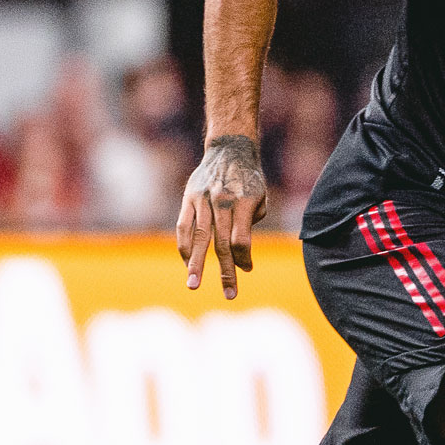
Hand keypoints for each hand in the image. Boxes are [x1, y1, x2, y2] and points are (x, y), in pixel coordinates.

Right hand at [175, 134, 267, 299]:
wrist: (229, 149)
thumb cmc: (249, 180)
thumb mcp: (260, 198)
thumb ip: (250, 224)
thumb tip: (242, 256)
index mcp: (243, 202)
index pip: (241, 239)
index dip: (244, 258)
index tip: (247, 270)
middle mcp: (221, 201)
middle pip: (221, 242)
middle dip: (225, 270)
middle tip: (228, 295)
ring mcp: (202, 199)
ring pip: (198, 237)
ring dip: (196, 263)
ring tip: (194, 284)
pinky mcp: (189, 197)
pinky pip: (184, 226)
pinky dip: (184, 246)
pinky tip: (187, 263)